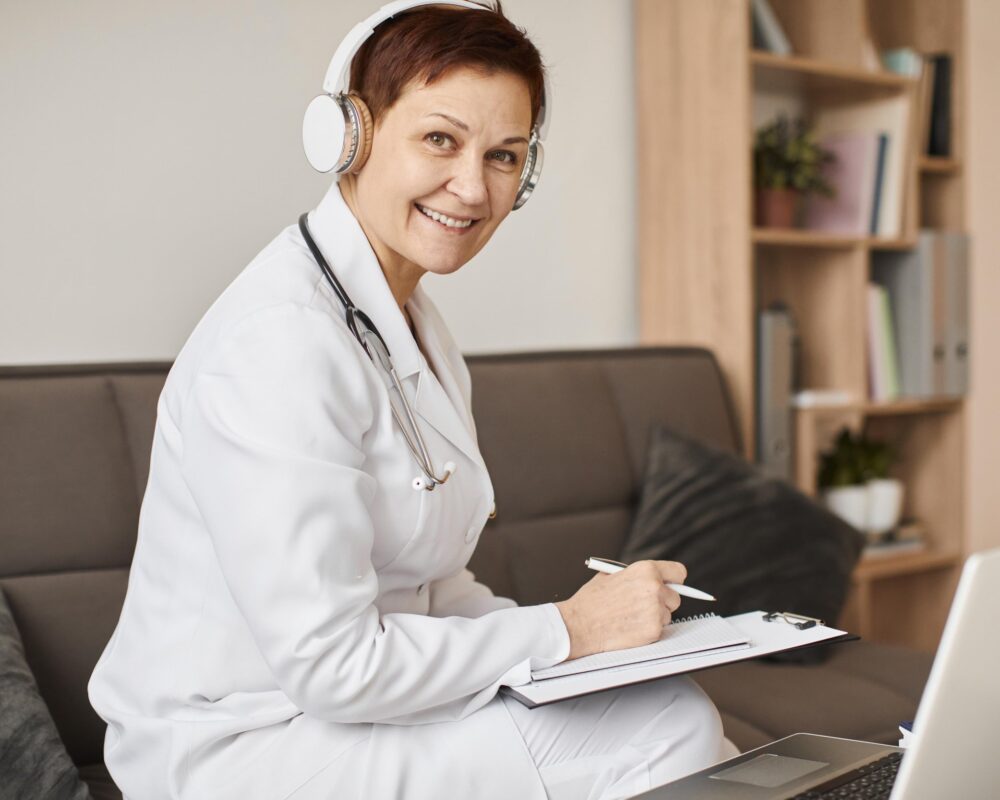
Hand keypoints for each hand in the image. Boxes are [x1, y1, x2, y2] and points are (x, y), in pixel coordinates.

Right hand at [555, 560, 686, 660]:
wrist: (579, 624)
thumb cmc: (592, 600)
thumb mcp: (611, 575)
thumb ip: (636, 575)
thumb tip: (655, 579)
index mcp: (646, 570)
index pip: (678, 572)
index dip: (674, 581)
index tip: (671, 586)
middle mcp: (655, 588)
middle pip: (675, 597)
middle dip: (663, 602)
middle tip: (644, 606)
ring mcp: (656, 610)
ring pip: (667, 615)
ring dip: (655, 617)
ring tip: (630, 617)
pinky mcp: (653, 630)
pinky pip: (659, 630)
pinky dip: (648, 630)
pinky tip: (629, 627)